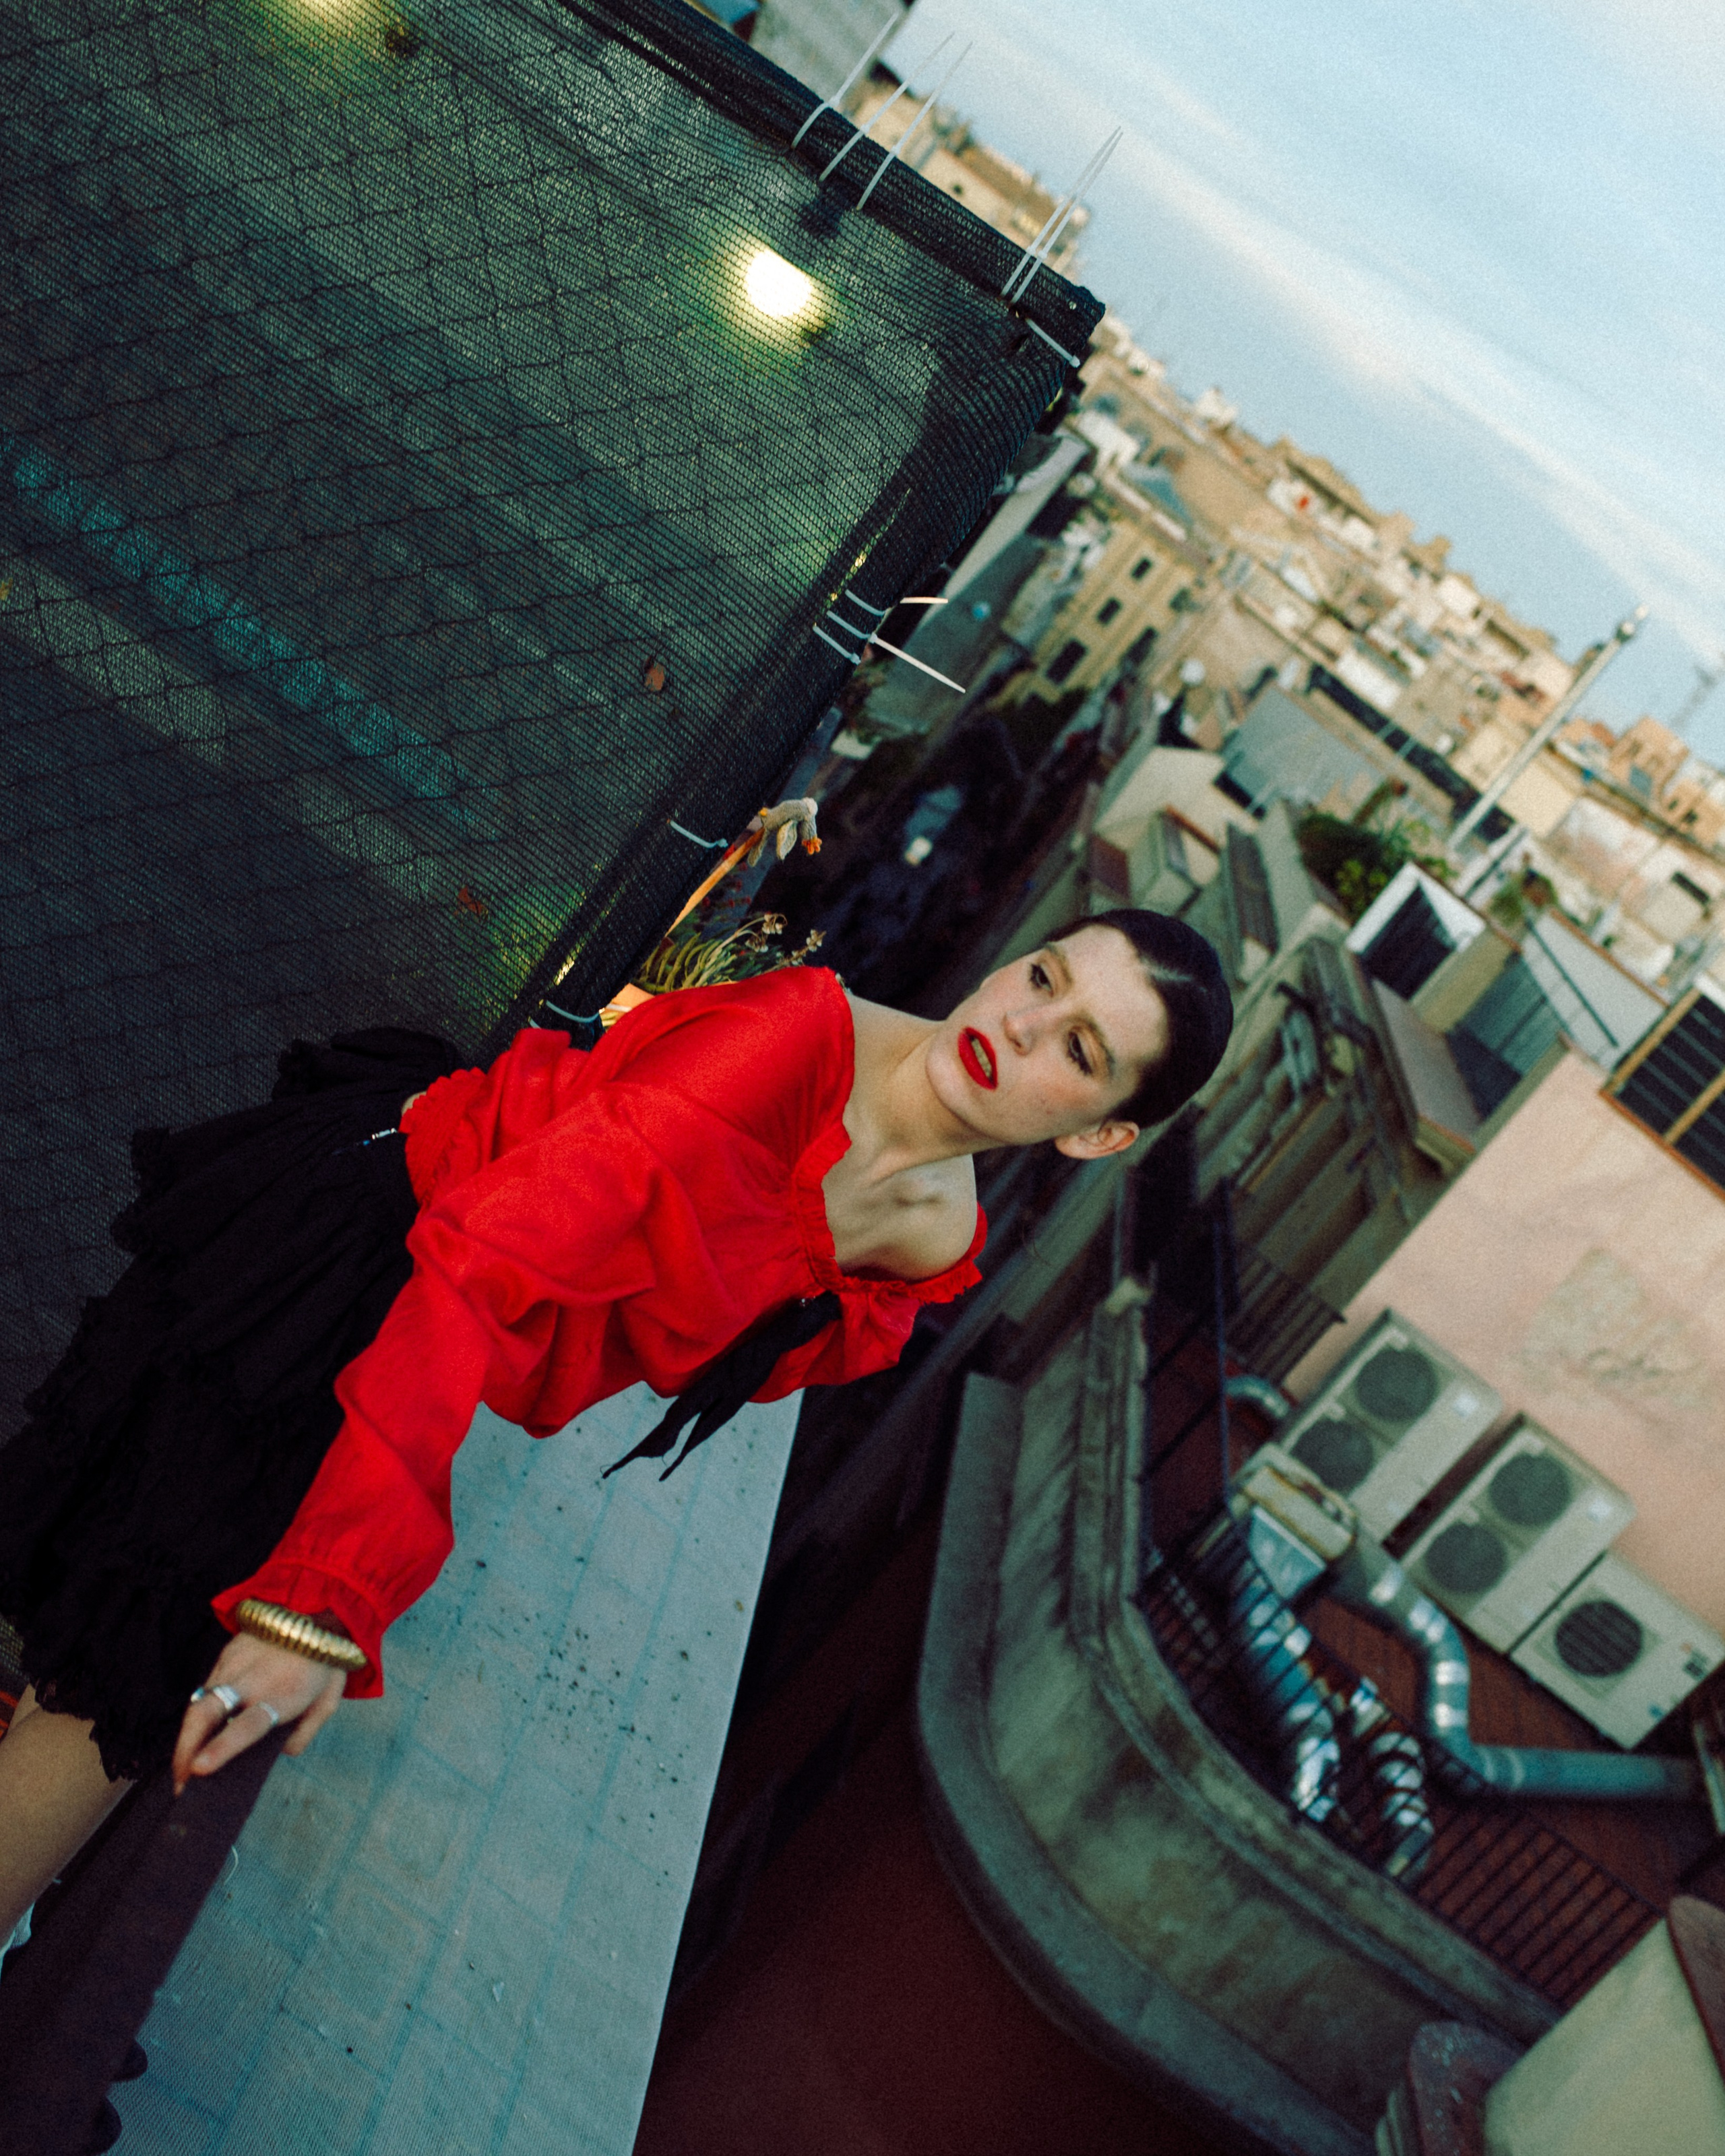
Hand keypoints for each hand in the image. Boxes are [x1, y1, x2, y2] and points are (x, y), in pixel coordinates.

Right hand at [171, 1632, 348, 1793]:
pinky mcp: (226, 1654)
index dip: (222, 1747)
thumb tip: (281, 1753)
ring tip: (182, 1769)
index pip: (248, 1724)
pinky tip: (196, 1736)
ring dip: (187, 1738)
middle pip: (207, 1711)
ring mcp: (235, 1664)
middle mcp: (253, 1679)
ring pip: (200, 1702)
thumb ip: (305, 1732)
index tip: (198, 1769)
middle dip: (185, 1749)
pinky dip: (197, 1715)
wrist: (319, 1610)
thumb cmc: (324, 1664)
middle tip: (179, 1782)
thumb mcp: (328, 1701)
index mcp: (284, 1694)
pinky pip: (206, 1688)